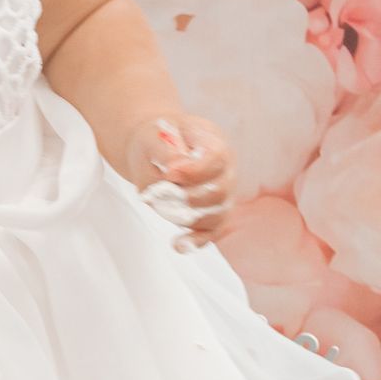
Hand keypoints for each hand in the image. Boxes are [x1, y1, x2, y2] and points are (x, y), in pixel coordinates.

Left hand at [125, 113, 234, 244]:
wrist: (155, 149)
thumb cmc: (157, 139)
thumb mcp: (154, 135)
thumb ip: (164, 150)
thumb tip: (174, 169)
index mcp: (215, 144)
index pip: (217, 159)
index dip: (194, 170)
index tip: (169, 173)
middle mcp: (226, 171)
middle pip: (218, 192)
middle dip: (186, 196)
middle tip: (160, 192)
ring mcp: (223, 196)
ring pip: (215, 215)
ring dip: (186, 216)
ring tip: (160, 205)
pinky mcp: (212, 216)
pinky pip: (211, 233)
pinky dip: (195, 241)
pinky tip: (177, 244)